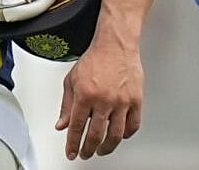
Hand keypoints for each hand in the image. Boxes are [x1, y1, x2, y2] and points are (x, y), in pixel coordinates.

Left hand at [55, 41, 143, 159]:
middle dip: (88, 149)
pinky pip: (133, 125)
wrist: (116, 44)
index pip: (76, 128)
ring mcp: (121, 101)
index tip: (72, 153)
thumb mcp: (72, 80)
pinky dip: (126, 135)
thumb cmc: (95, 59)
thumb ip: (66, 105)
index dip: (72, 144)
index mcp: (85, 95)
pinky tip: (120, 135)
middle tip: (85, 153)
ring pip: (115, 135)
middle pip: (95, 135)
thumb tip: (62, 125)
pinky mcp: (136, 99)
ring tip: (102, 150)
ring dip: (107, 147)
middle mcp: (103, 100)